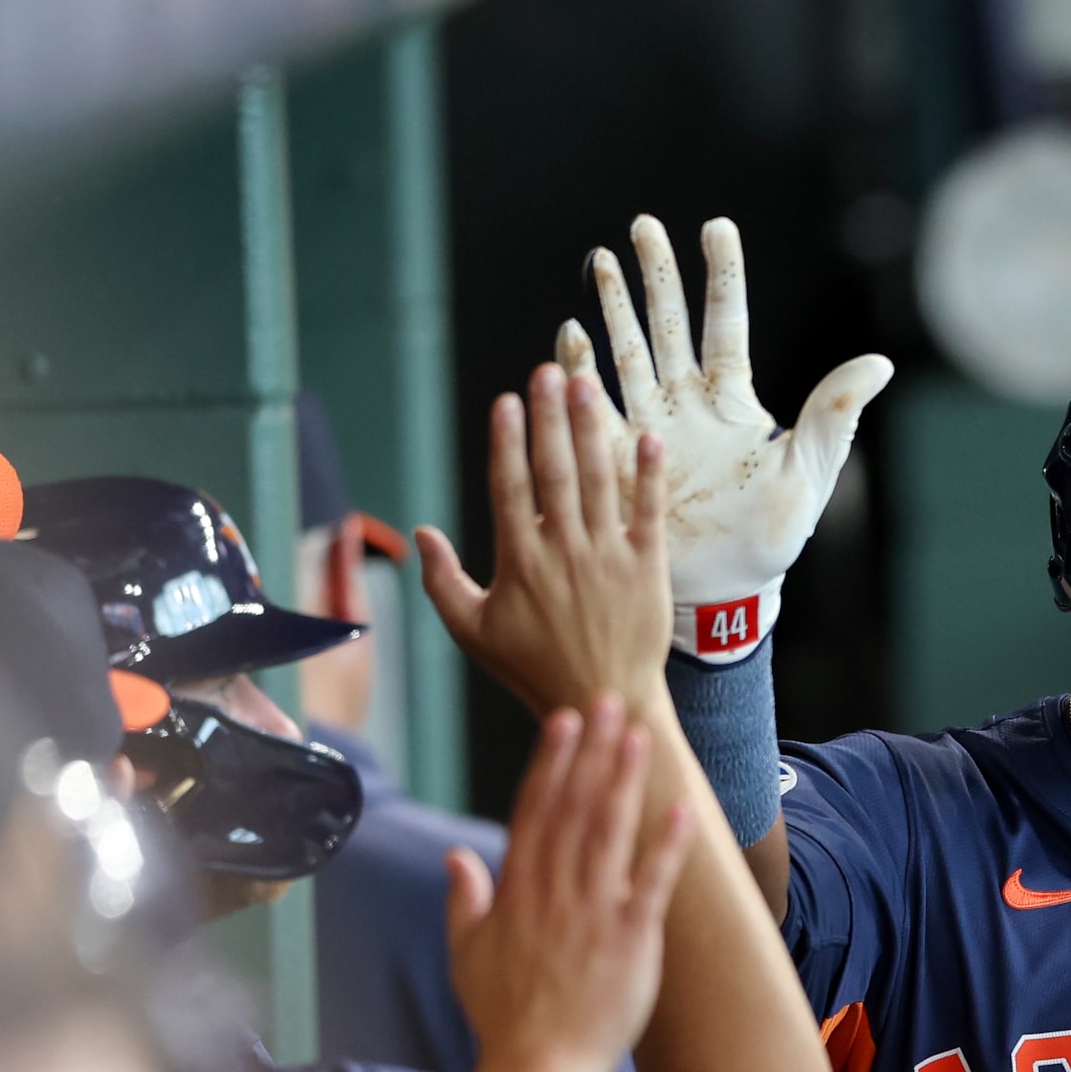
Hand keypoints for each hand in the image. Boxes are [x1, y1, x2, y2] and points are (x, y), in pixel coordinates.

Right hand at [421, 362, 675, 718]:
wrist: (603, 699)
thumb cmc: (533, 668)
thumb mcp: (473, 632)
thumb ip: (443, 582)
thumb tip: (421, 533)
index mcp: (521, 562)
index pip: (511, 488)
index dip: (508, 442)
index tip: (506, 401)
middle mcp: (564, 552)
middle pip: (555, 472)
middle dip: (550, 418)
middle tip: (548, 372)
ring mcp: (608, 558)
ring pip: (598, 482)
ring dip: (591, 431)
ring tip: (585, 387)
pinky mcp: (647, 569)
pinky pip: (648, 514)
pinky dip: (648, 477)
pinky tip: (646, 438)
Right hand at [445, 697, 694, 1071]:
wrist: (538, 1068)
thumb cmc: (503, 1018)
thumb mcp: (466, 954)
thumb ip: (463, 900)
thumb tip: (457, 855)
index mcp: (516, 891)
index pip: (534, 811)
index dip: (551, 762)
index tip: (564, 722)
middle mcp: (553, 892)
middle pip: (574, 808)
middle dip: (592, 752)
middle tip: (609, 702)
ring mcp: (593, 913)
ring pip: (609, 833)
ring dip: (625, 781)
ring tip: (640, 736)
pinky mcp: (630, 939)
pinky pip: (651, 883)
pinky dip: (666, 845)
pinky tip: (682, 809)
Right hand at [559, 215, 893, 661]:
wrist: (725, 592)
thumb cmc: (772, 537)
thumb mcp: (809, 472)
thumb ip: (834, 414)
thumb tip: (879, 364)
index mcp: (732, 401)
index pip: (726, 323)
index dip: (720, 276)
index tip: (715, 228)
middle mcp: (687, 403)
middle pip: (668, 324)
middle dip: (655, 275)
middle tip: (641, 227)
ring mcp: (649, 425)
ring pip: (628, 351)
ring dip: (613, 308)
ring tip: (600, 259)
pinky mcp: (618, 456)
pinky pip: (593, 405)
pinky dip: (579, 370)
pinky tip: (568, 335)